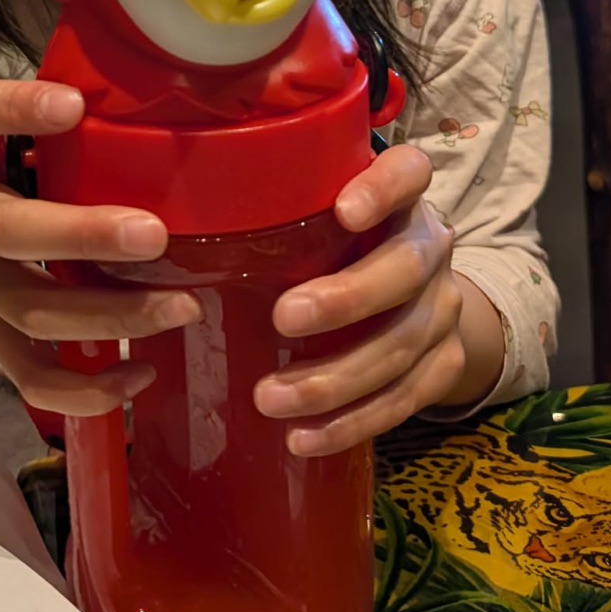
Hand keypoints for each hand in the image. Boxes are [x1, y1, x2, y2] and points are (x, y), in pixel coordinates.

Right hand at [0, 78, 201, 416]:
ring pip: (33, 311)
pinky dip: (86, 389)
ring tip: (184, 306)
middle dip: (82, 235)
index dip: (10, 107)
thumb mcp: (3, 139)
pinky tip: (142, 375)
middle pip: (8, 231)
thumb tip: (166, 81)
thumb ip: (59, 116)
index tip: (71, 104)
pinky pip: (33, 378)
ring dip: (112, 314)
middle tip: (154, 235)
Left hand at [253, 145, 500, 455]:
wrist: (415, 301)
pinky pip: (405, 400)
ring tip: (271, 399)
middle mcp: (431, 247)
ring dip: (336, 379)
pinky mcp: (445, 364)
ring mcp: (443, 308)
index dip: (384, 189)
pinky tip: (305, 439)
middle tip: (283, 318)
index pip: (410, 172)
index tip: (344, 212)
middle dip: (346, 298)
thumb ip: (275, 215)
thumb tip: (165, 236)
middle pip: (405, 268)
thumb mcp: (318, 217)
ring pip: (401, 345)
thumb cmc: (337, 248)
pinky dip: (353, 423)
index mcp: (402, 198)